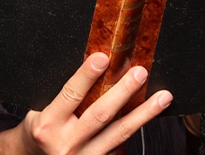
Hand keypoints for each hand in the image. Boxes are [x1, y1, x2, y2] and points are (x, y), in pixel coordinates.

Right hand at [0, 52, 172, 154]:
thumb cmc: (41, 131)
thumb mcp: (41, 112)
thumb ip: (66, 98)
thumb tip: (98, 70)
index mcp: (48, 125)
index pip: (71, 95)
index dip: (86, 75)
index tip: (103, 57)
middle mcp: (66, 144)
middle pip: (100, 115)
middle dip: (123, 92)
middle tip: (140, 72)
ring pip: (119, 133)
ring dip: (143, 114)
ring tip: (162, 97)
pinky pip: (120, 147)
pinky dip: (136, 130)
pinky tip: (150, 116)